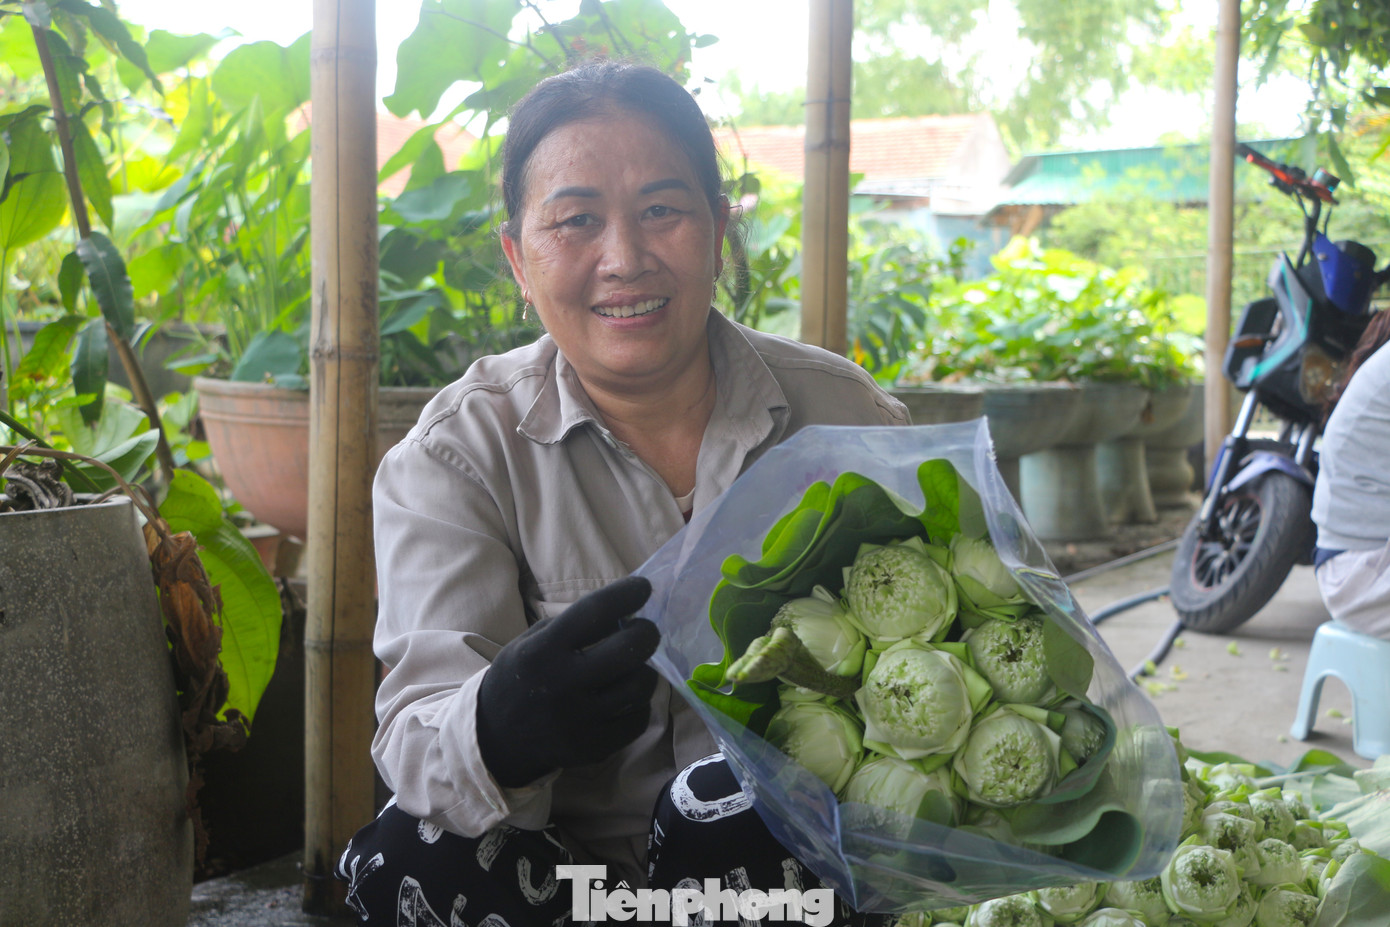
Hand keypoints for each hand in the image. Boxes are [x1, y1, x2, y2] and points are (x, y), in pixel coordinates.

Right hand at [476, 576, 658, 787]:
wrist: (495, 737)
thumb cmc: (521, 677)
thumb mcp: (531, 641)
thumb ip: (573, 624)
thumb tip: (623, 609)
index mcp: (542, 651)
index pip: (595, 612)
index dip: (626, 595)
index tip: (643, 588)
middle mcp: (561, 684)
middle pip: (628, 650)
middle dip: (646, 633)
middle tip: (645, 630)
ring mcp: (579, 721)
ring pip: (639, 688)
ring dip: (645, 670)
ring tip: (635, 665)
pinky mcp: (592, 749)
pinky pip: (637, 721)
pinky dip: (639, 705)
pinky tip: (627, 697)